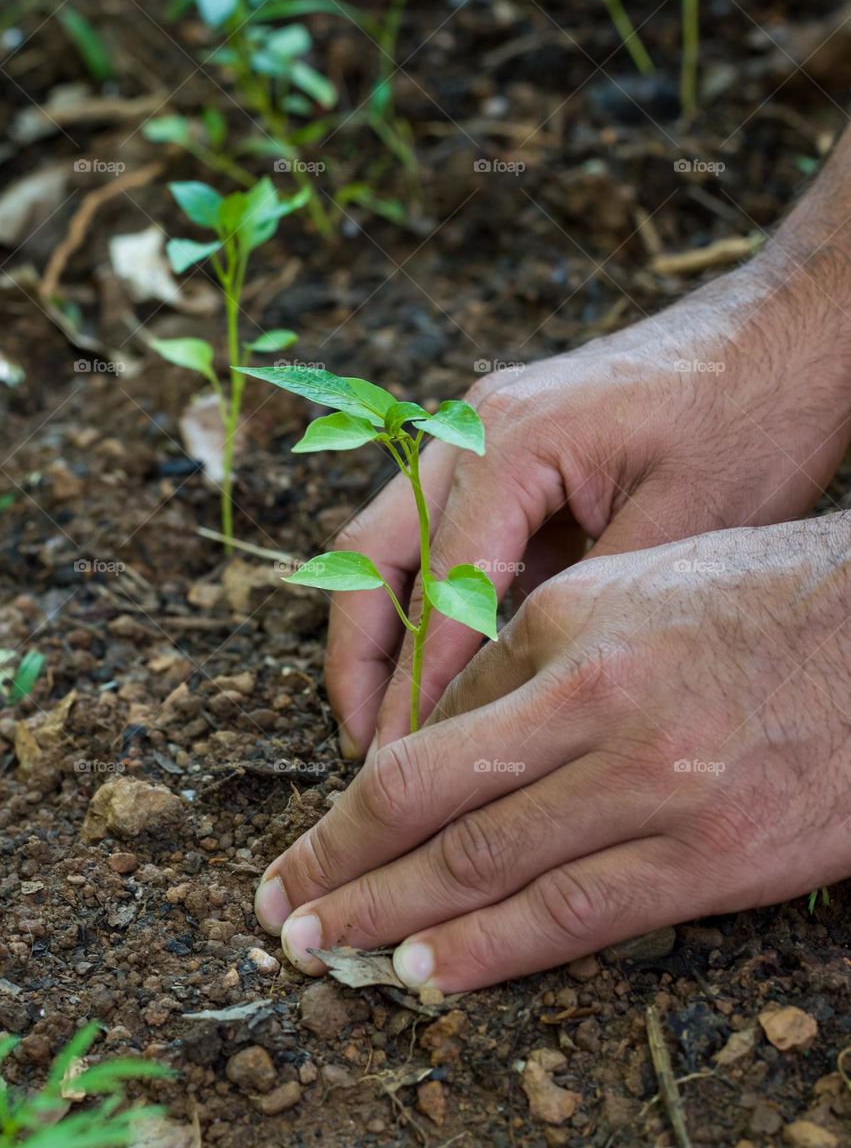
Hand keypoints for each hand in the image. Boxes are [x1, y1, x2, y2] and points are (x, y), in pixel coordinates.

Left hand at [255, 517, 850, 989]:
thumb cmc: (760, 596)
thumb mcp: (629, 584)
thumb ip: (527, 654)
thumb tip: (435, 731)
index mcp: (575, 629)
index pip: (434, 731)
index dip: (355, 799)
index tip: (312, 840)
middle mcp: (605, 707)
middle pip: (440, 806)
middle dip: (346, 868)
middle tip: (283, 913)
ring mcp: (660, 788)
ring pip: (494, 870)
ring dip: (399, 921)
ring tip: (332, 954)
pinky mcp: (713, 858)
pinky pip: (579, 917)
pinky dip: (493, 951)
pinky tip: (434, 974)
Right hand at [326, 258, 850, 753]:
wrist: (788, 333)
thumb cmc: (753, 415)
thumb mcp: (678, 528)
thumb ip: (579, 611)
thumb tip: (506, 697)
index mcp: (508, 440)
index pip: (439, 585)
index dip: (417, 684)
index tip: (400, 762)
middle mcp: (475, 428)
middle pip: (375, 551)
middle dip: (358, 654)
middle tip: (365, 749)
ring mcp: (487, 432)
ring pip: (397, 539)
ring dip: (385, 626)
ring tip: (388, 720)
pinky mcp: (514, 450)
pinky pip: (449, 530)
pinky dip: (435, 598)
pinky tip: (452, 664)